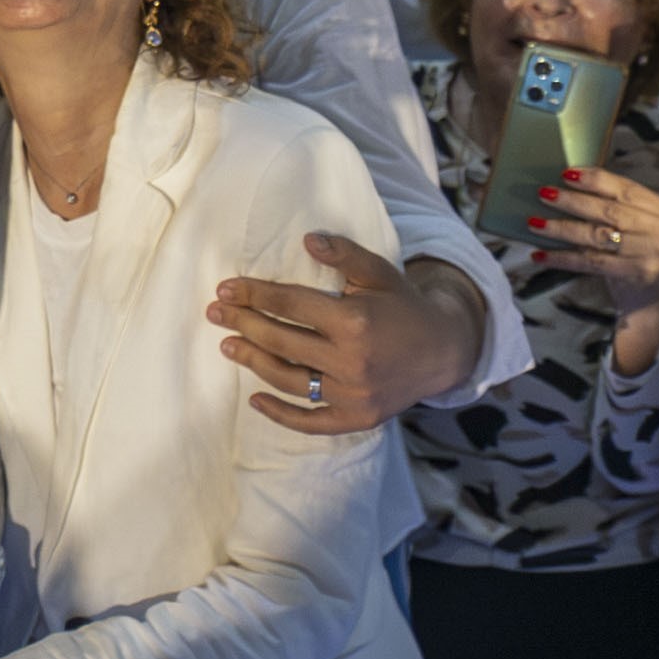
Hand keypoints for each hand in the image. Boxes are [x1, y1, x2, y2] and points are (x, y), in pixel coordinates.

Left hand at [210, 235, 483, 431]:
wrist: (444, 351)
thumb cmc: (404, 306)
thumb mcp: (379, 272)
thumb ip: (344, 254)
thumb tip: (308, 238)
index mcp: (354, 321)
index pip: (289, 305)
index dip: (253, 295)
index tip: (224, 289)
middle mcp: (351, 360)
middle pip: (281, 341)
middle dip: (242, 324)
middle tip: (214, 313)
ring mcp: (353, 393)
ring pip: (289, 379)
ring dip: (253, 362)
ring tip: (227, 346)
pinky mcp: (356, 418)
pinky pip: (310, 420)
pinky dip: (280, 413)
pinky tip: (255, 399)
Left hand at [520, 166, 658, 309]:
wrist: (653, 298)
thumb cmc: (638, 252)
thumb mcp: (639, 224)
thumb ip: (617, 205)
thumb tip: (570, 181)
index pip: (626, 189)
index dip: (594, 180)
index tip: (565, 174)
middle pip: (609, 211)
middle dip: (573, 201)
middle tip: (544, 194)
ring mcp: (650, 254)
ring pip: (597, 235)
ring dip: (562, 228)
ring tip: (535, 223)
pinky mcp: (635, 275)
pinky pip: (591, 262)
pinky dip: (563, 258)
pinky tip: (541, 255)